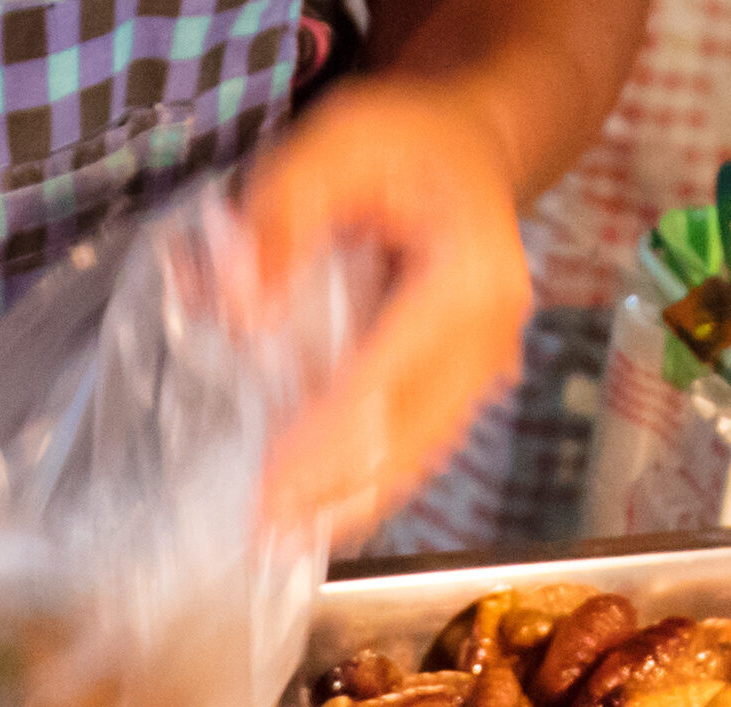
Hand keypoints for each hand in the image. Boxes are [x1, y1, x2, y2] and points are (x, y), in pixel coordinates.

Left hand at [238, 75, 545, 550]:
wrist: (465, 153)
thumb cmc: (402, 145)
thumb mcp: (336, 140)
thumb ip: (281, 211)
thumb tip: (238, 303)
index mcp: (472, 273)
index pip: (394, 372)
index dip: (332, 435)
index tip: (274, 484)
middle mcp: (492, 332)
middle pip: (411, 433)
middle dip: (335, 490)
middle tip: (259, 534)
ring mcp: (484, 369)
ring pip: (416, 455)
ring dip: (348, 503)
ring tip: (277, 542)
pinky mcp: (461, 391)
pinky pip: (414, 449)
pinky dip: (364, 486)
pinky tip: (313, 517)